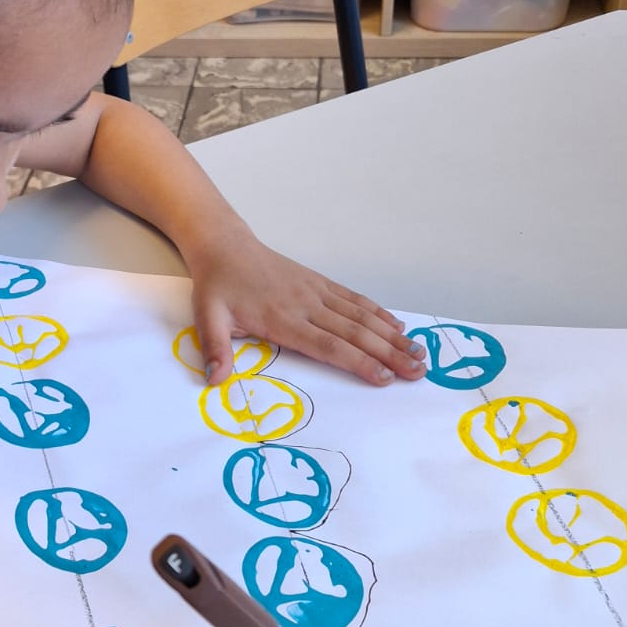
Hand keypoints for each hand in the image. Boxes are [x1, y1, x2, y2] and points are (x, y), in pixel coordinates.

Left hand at [190, 233, 426, 387]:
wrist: (225, 246)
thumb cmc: (218, 286)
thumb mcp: (207, 318)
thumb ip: (215, 349)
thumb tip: (215, 380)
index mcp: (282, 319)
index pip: (327, 346)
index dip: (357, 362)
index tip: (383, 378)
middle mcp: (306, 305)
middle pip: (354, 333)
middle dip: (388, 354)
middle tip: (418, 372)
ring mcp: (316, 292)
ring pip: (361, 316)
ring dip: (392, 335)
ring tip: (419, 353)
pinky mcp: (319, 282)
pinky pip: (354, 299)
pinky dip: (378, 313)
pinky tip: (397, 326)